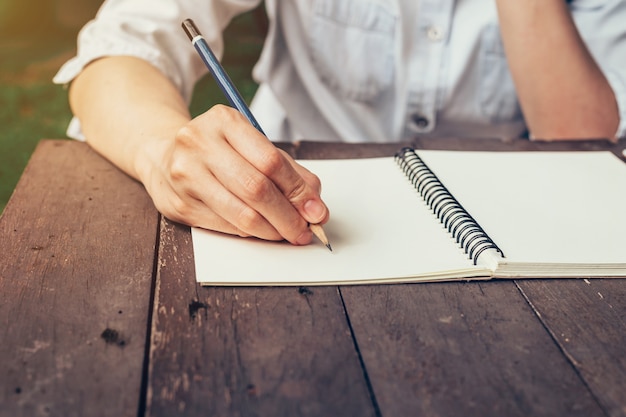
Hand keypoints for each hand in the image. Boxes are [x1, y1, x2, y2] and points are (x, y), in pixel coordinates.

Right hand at [140, 104, 328, 244]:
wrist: (163, 155)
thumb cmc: (218, 150)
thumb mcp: (252, 145)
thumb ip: (288, 171)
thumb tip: (315, 207)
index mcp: (224, 121)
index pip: (271, 161)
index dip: (298, 191)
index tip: (316, 211)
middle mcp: (199, 144)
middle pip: (257, 189)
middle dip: (288, 217)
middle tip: (305, 231)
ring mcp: (185, 175)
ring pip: (242, 215)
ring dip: (272, 231)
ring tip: (287, 233)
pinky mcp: (178, 204)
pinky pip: (225, 227)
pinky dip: (250, 234)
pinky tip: (261, 231)